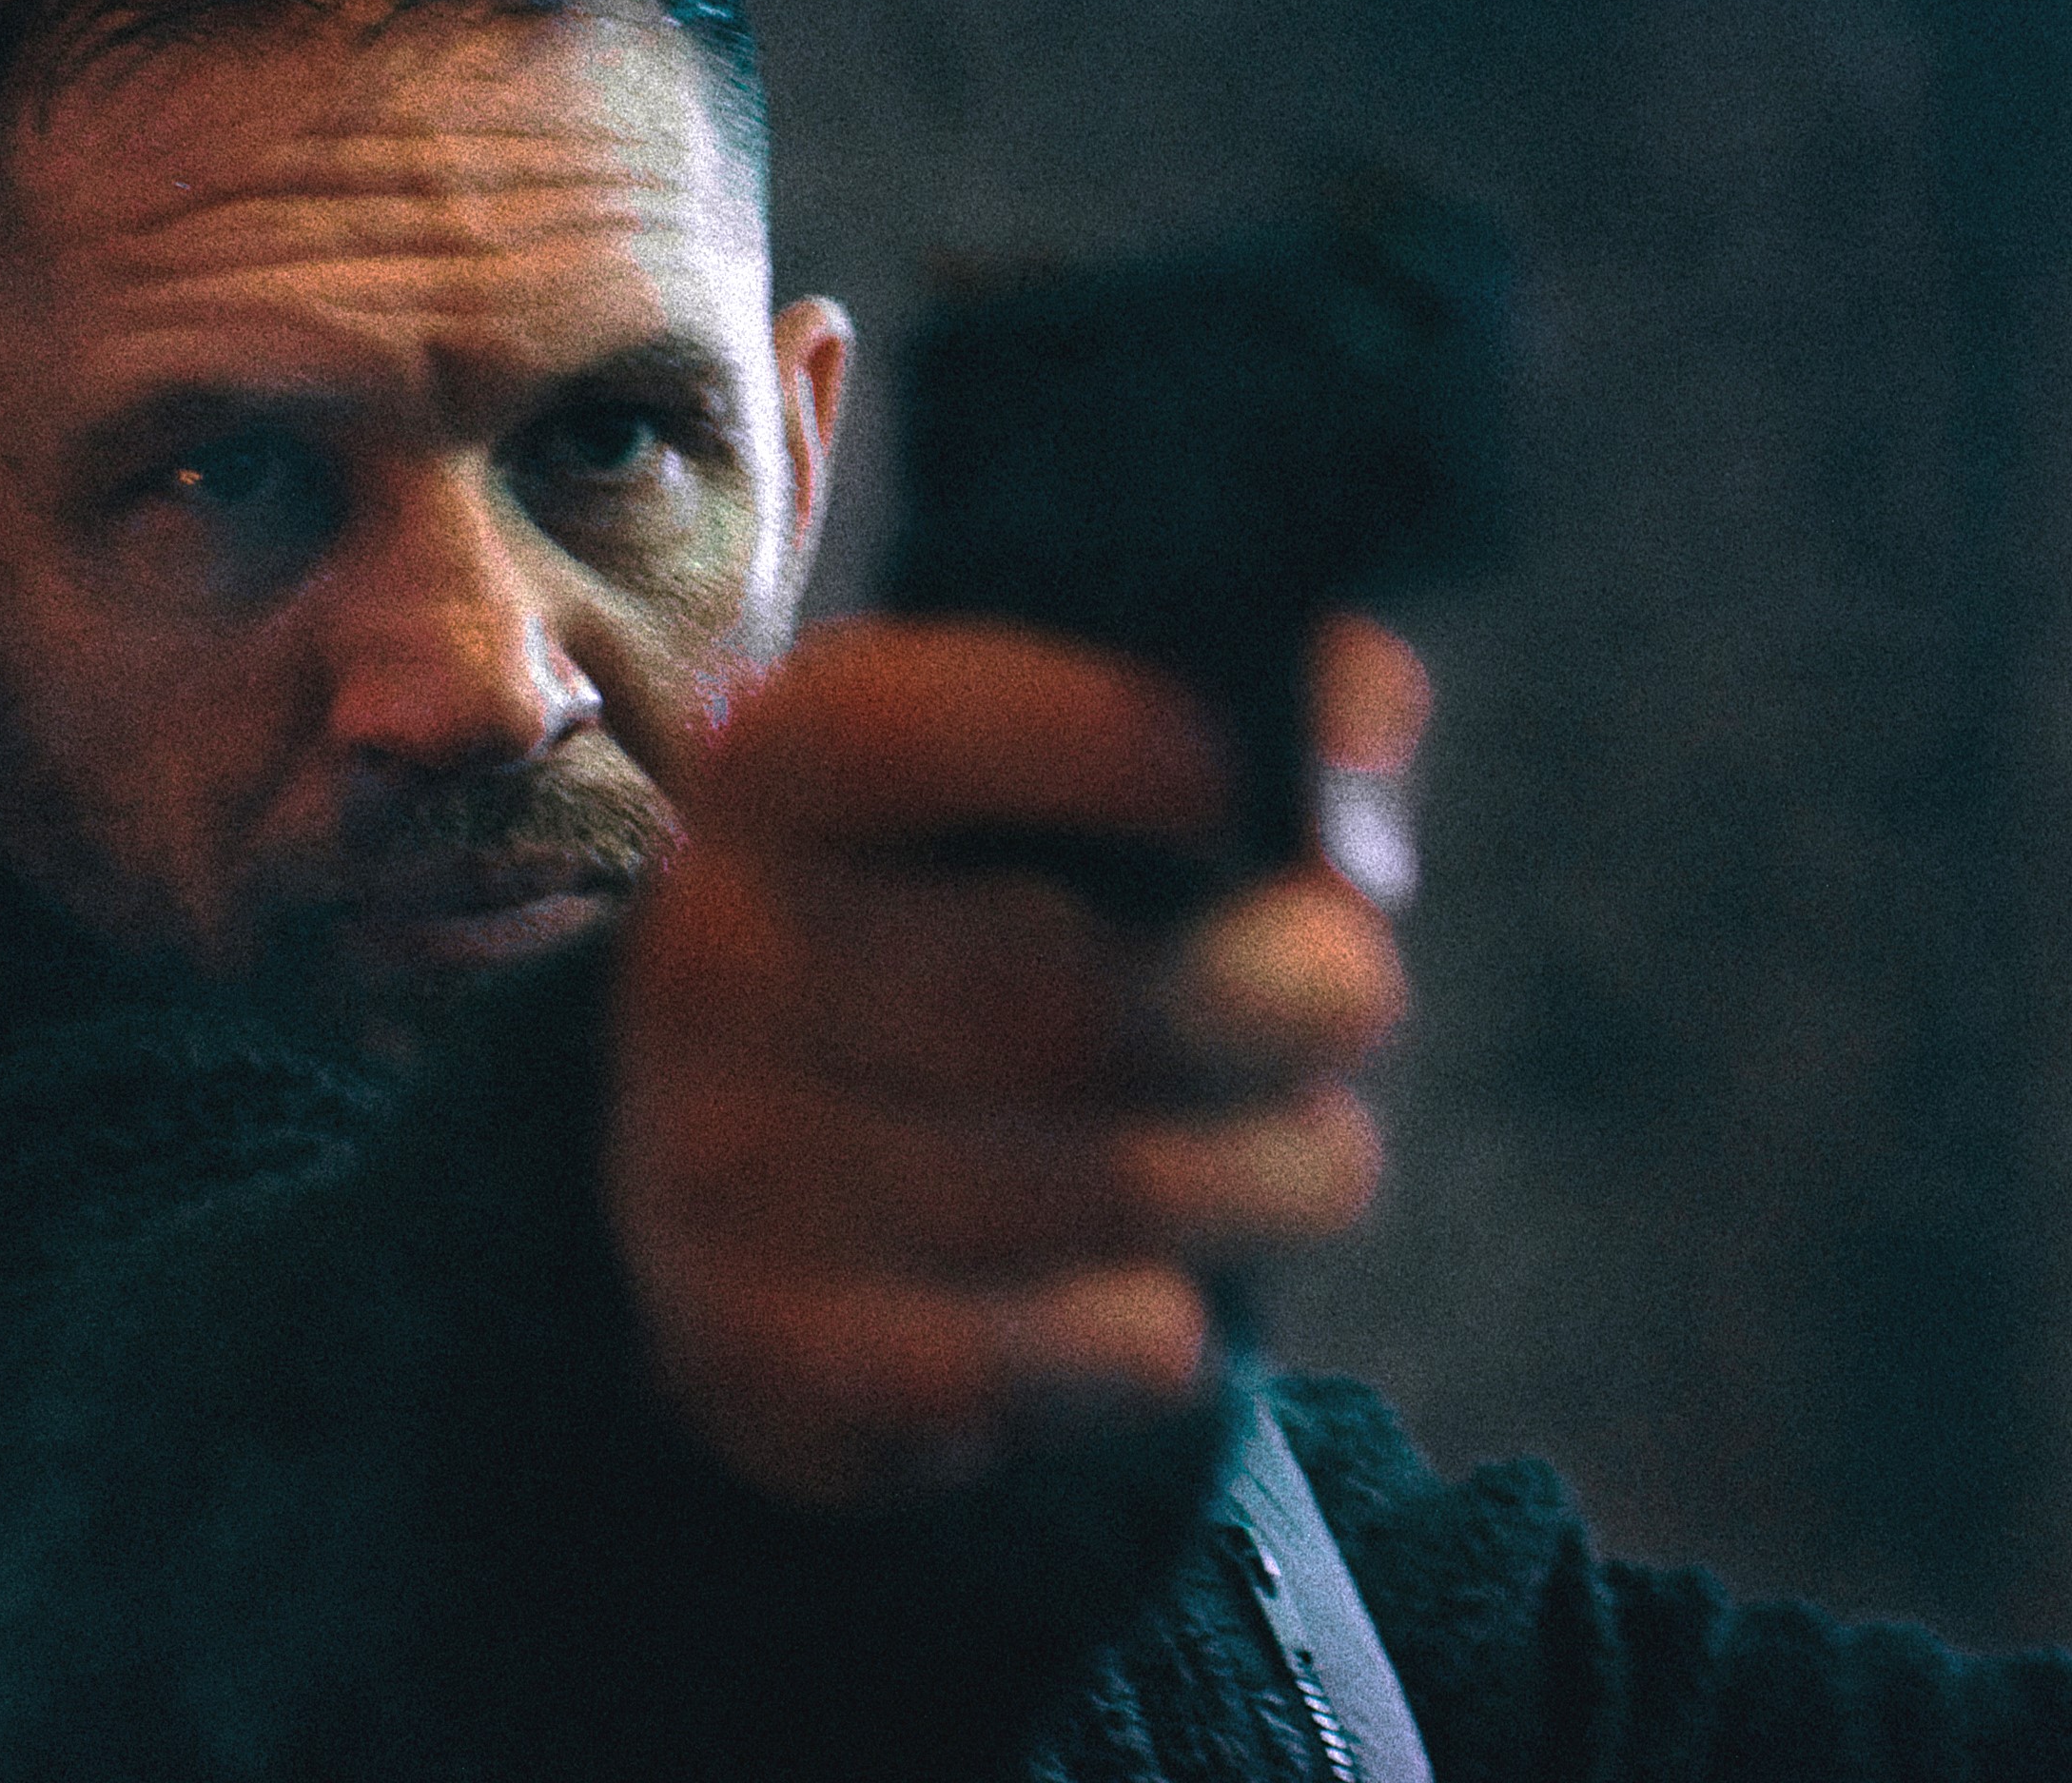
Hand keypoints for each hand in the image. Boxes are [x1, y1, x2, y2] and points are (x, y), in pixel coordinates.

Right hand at [603, 616, 1410, 1507]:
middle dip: (1282, 1012)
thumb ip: (1268, 715)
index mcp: (780, 771)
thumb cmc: (1012, 948)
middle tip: (1355, 1001)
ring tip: (1284, 1157)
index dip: (1088, 738)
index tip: (1228, 771)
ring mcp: (717, 1166)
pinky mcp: (761, 1355)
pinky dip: (1153, 1335)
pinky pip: (1040, 1355)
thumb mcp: (1112, 791)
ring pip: (1102, 1188)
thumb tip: (1359, 745)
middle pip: (1078, 996)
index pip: (905, 733)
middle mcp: (713, 956)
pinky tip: (1164, 1301)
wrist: (808, 1203)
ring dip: (1264, 1178)